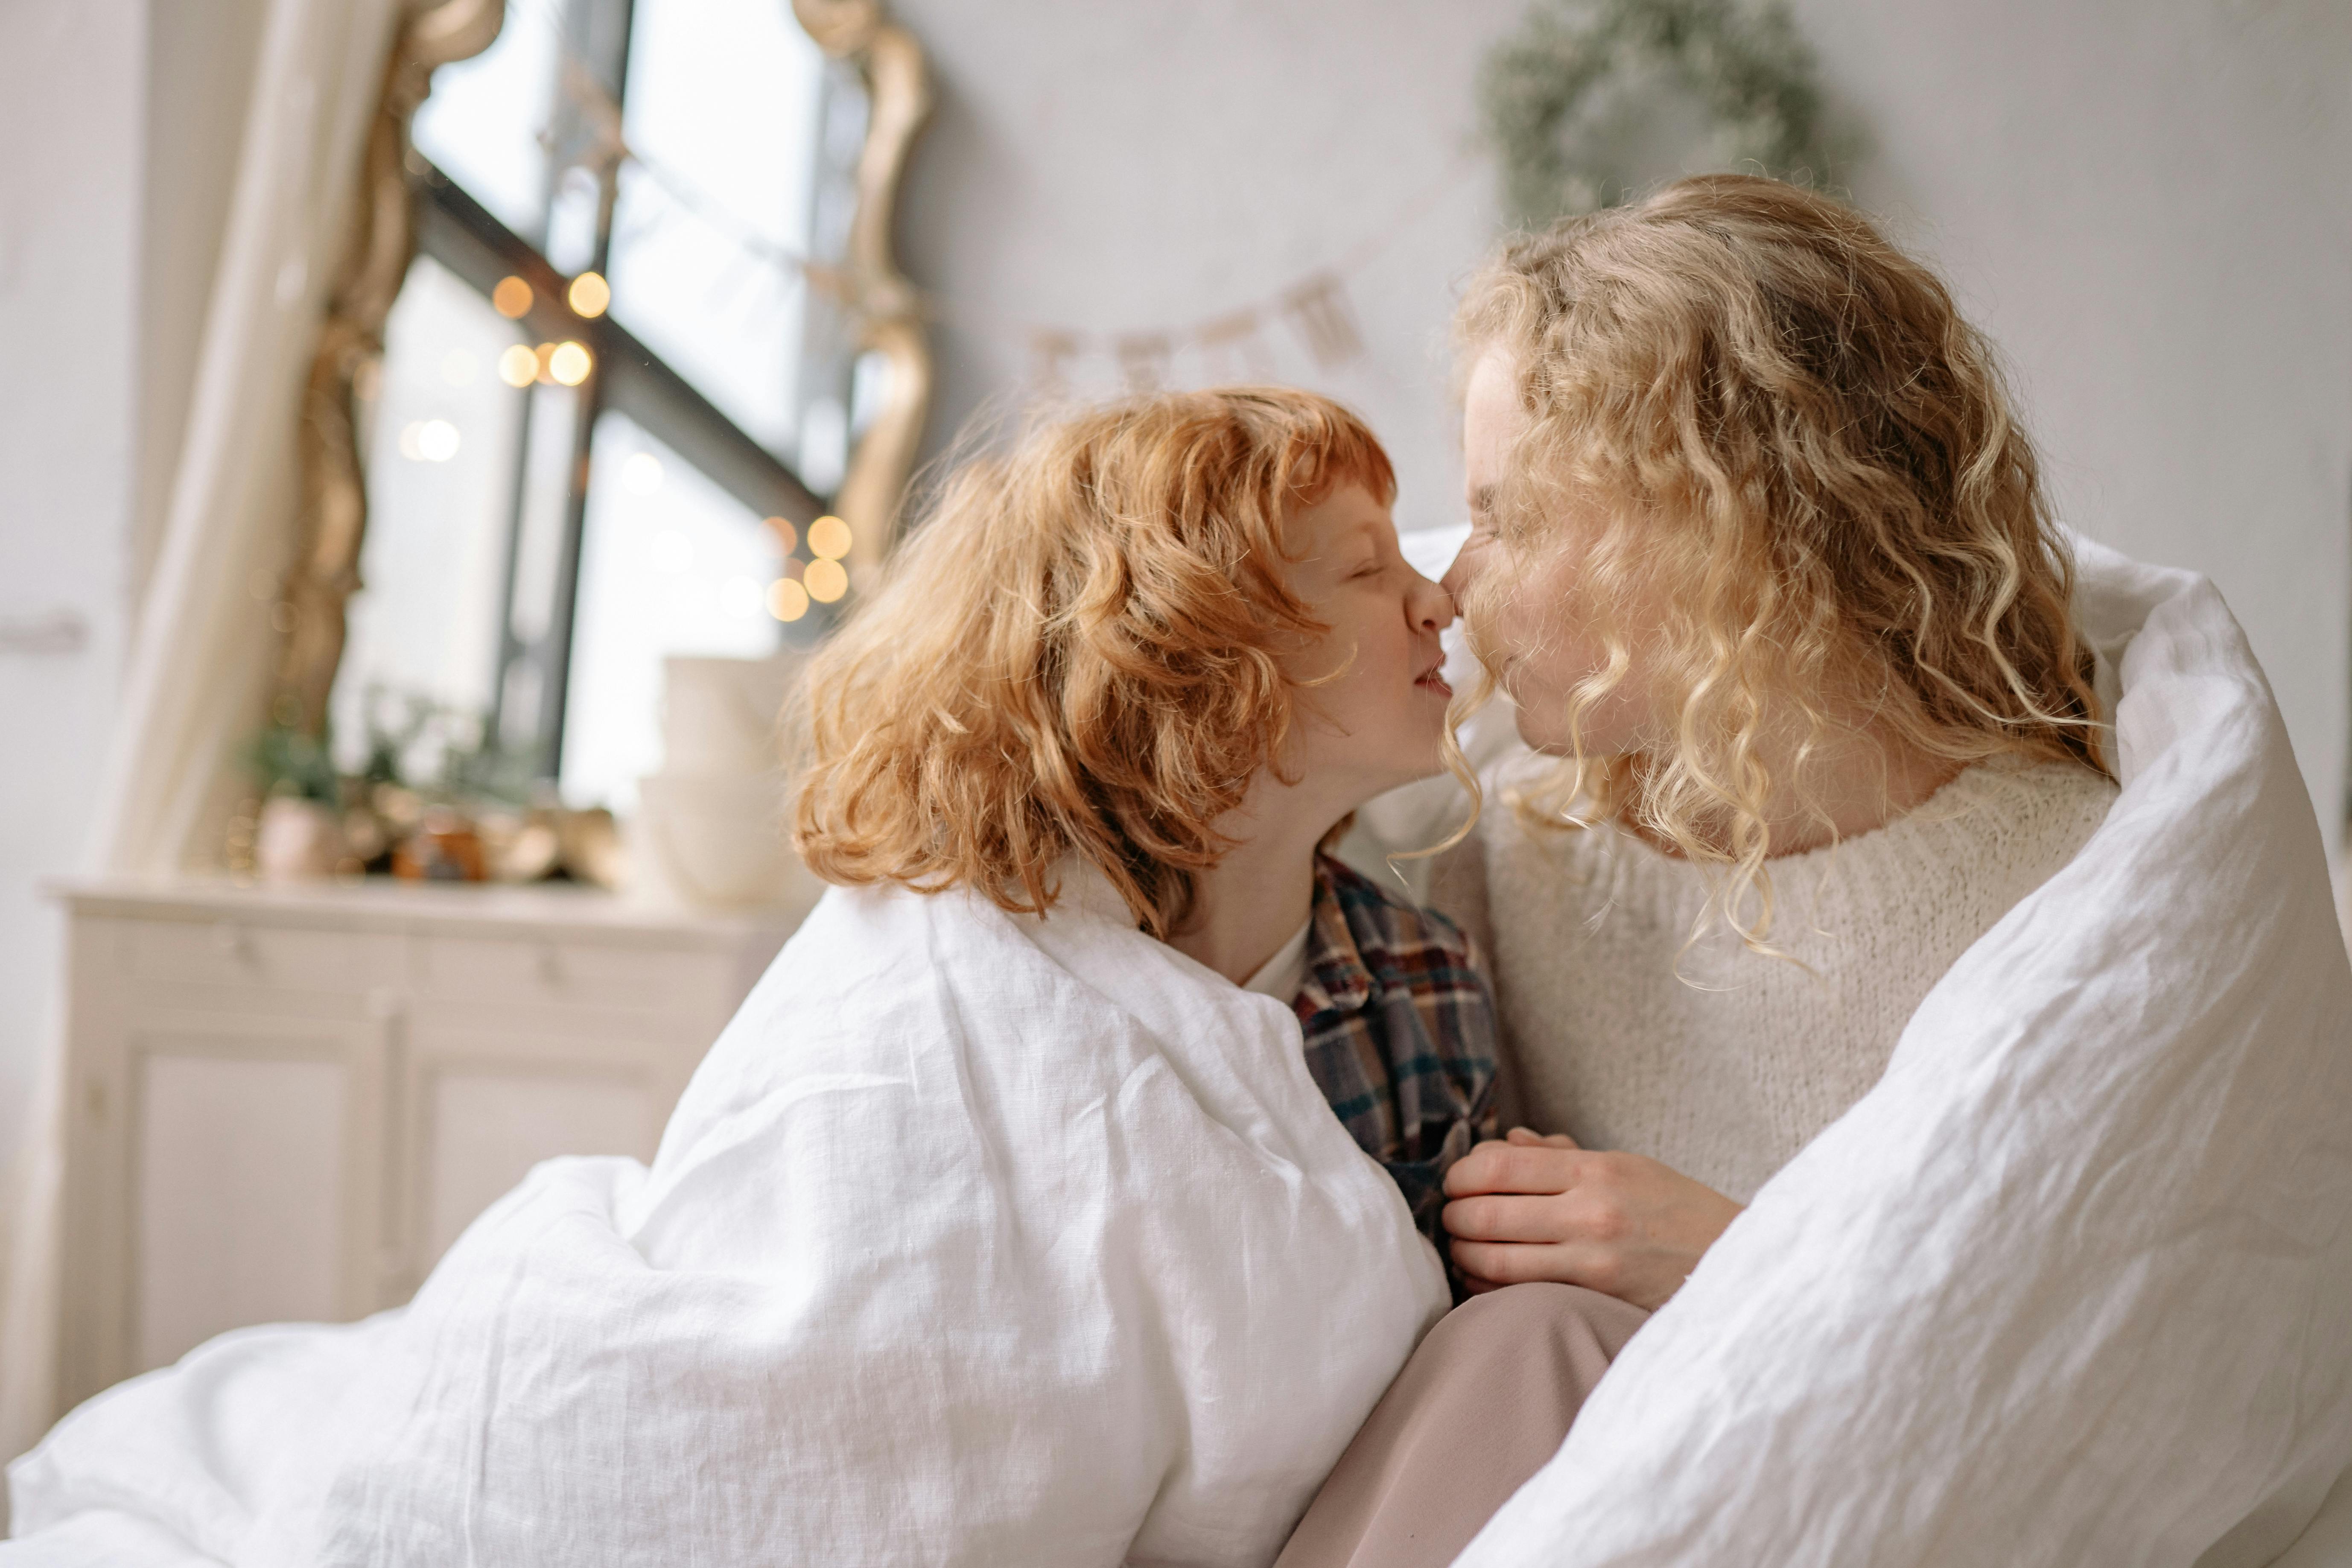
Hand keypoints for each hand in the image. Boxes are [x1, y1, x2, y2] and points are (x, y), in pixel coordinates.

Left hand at [1441, 1127, 1744, 1310]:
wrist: (1735, 1263)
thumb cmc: (1675, 1211)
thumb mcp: (1627, 1167)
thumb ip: (1562, 1156)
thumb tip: (1507, 1142)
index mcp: (1595, 1171)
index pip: (1498, 1166)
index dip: (1462, 1175)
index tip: (1457, 1181)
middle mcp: (1590, 1212)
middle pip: (1486, 1214)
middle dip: (1454, 1217)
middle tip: (1451, 1218)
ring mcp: (1592, 1259)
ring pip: (1494, 1259)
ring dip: (1463, 1254)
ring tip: (1461, 1249)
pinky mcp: (1596, 1296)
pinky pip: (1520, 1291)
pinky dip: (1488, 1285)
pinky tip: (1486, 1278)